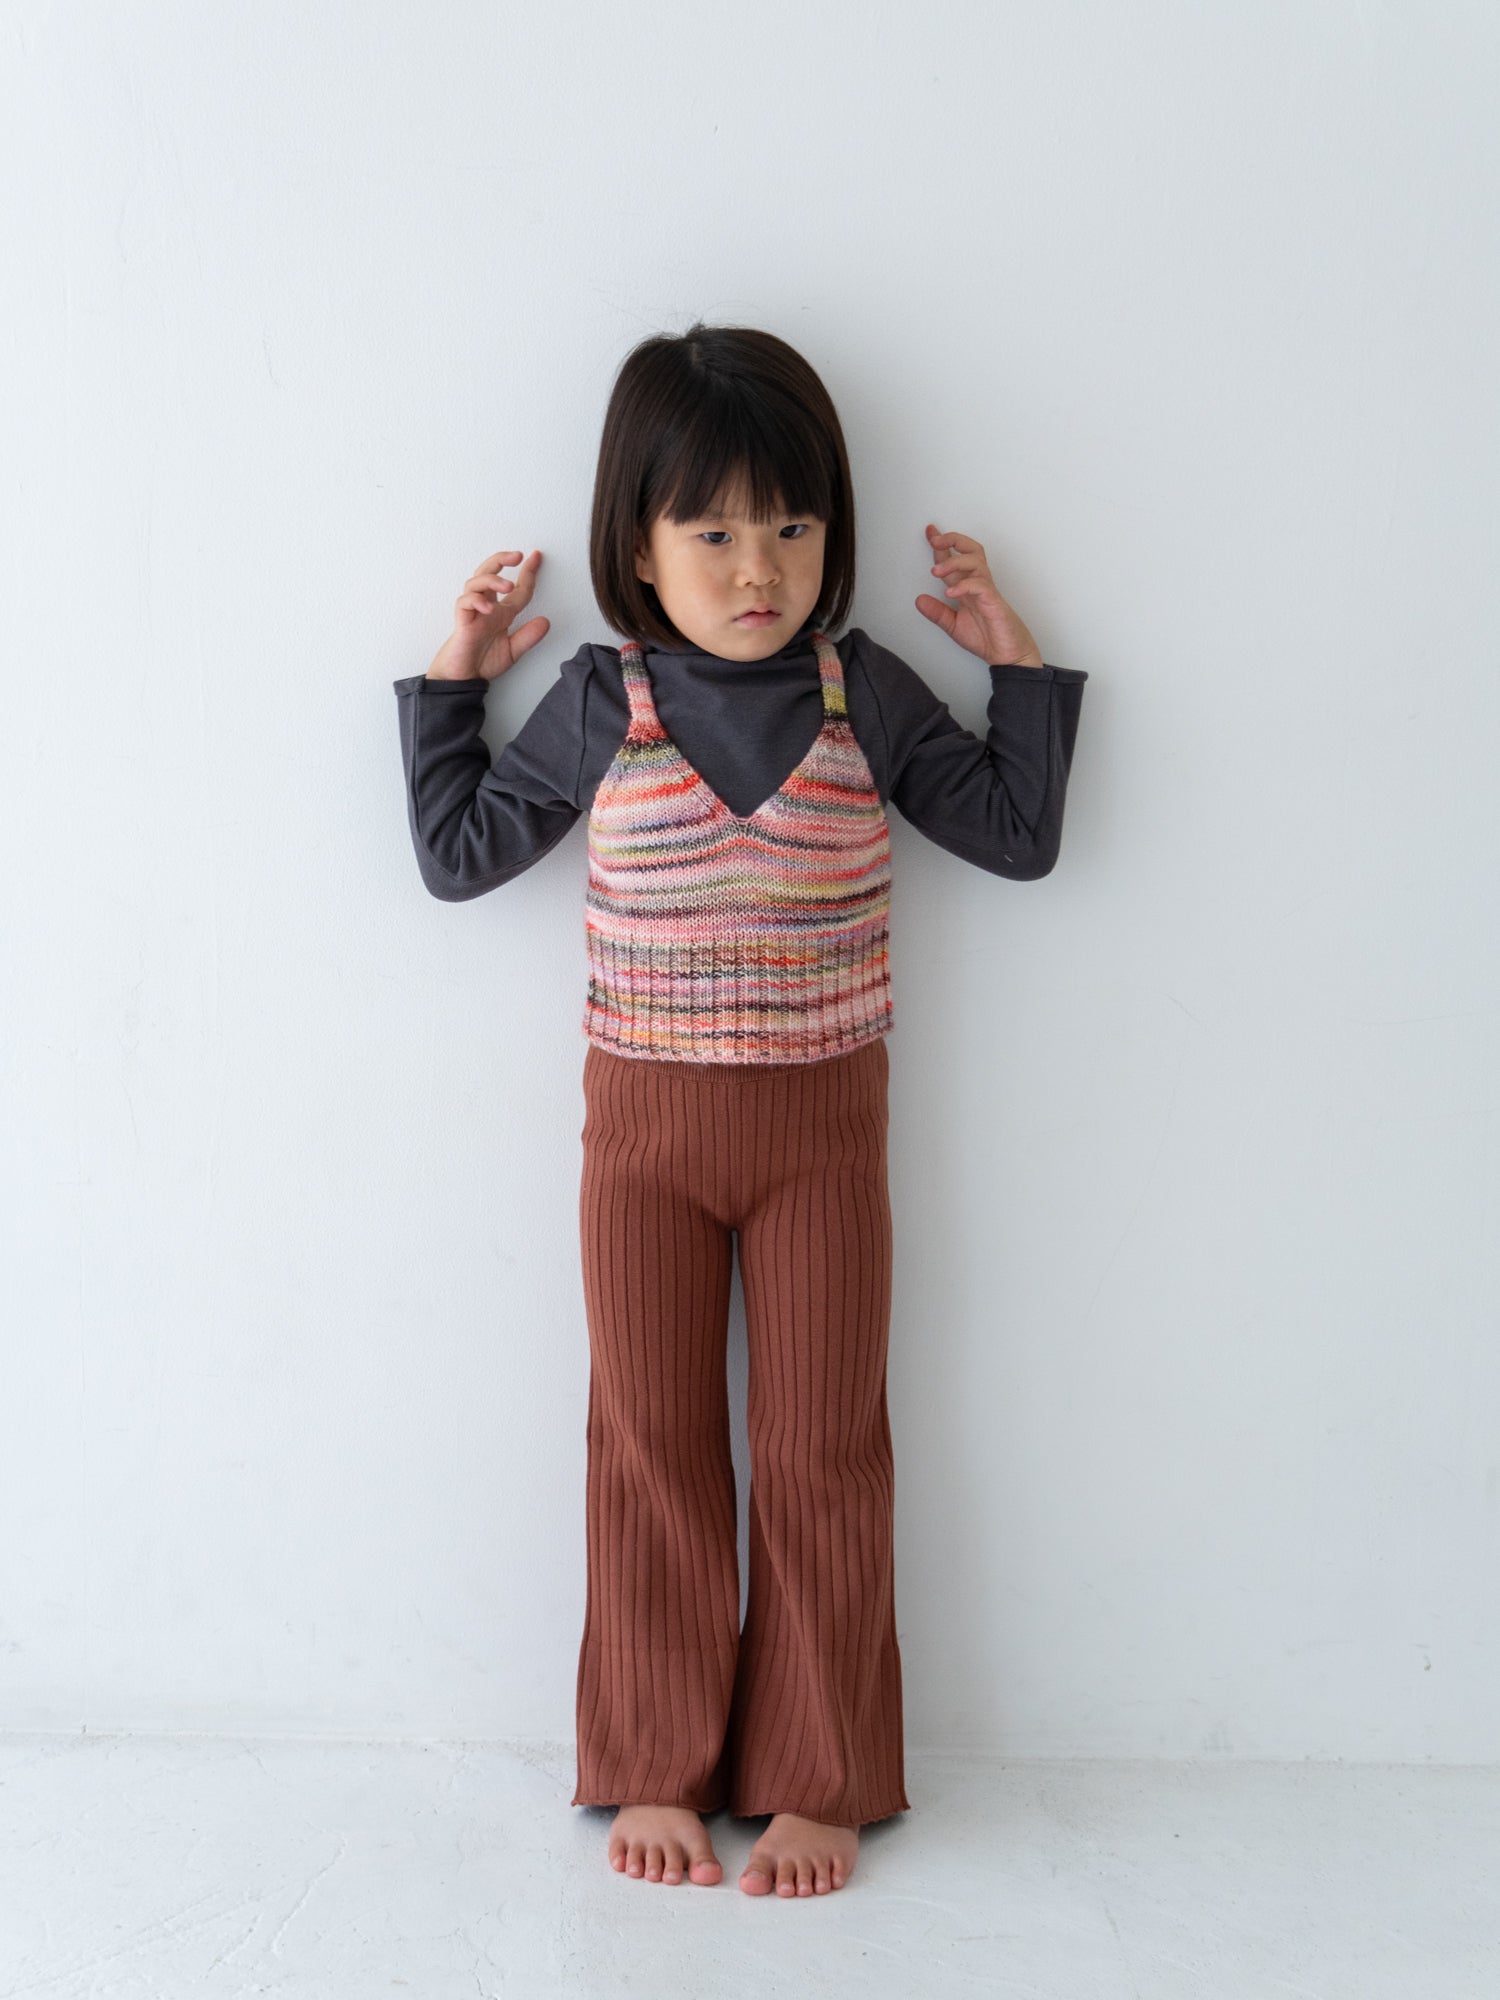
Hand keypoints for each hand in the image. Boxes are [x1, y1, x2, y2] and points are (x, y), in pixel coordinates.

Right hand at [426, 549, 550, 680]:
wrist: (463, 681)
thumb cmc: (482, 663)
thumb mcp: (513, 651)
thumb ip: (528, 637)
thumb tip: (546, 621)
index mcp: (501, 613)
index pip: (517, 588)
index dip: (528, 573)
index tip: (537, 557)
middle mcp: (487, 608)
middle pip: (489, 572)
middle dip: (501, 559)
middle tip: (517, 555)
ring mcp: (473, 612)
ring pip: (476, 582)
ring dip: (491, 580)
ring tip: (506, 585)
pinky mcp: (462, 622)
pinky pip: (464, 603)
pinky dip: (475, 601)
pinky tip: (487, 608)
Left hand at [914, 524, 1043, 667]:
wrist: (1008, 655)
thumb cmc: (988, 638)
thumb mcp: (953, 626)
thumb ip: (937, 613)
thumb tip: (919, 601)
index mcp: (968, 587)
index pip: (955, 559)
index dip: (942, 546)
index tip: (930, 533)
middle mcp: (978, 584)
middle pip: (970, 550)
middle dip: (952, 540)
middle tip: (935, 539)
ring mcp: (988, 591)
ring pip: (975, 562)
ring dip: (954, 562)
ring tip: (936, 571)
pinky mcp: (994, 602)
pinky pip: (980, 585)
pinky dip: (964, 586)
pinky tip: (951, 592)